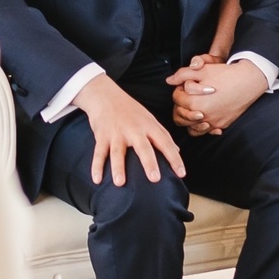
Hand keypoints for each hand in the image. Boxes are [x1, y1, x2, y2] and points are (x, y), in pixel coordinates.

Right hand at [77, 73, 186, 187]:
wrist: (105, 95)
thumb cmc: (130, 110)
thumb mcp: (149, 119)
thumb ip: (163, 134)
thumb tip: (177, 151)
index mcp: (149, 126)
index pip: (165, 143)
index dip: (174, 158)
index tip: (181, 174)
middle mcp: (134, 130)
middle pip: (143, 147)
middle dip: (149, 163)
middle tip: (155, 179)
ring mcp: (116, 133)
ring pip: (118, 152)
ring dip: (118, 168)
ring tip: (120, 183)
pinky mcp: (102, 136)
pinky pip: (99, 153)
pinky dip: (96, 166)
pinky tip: (97, 180)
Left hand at [166, 57, 268, 137]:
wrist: (248, 80)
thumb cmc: (225, 74)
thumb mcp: (202, 70)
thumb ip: (182, 74)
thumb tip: (169, 80)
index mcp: (194, 103)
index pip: (176, 99)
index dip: (178, 90)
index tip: (184, 86)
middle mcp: (203, 116)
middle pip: (180, 117)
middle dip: (180, 106)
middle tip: (186, 97)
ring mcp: (213, 122)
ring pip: (191, 128)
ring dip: (189, 119)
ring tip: (192, 108)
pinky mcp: (222, 124)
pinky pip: (206, 132)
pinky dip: (202, 127)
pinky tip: (203, 118)